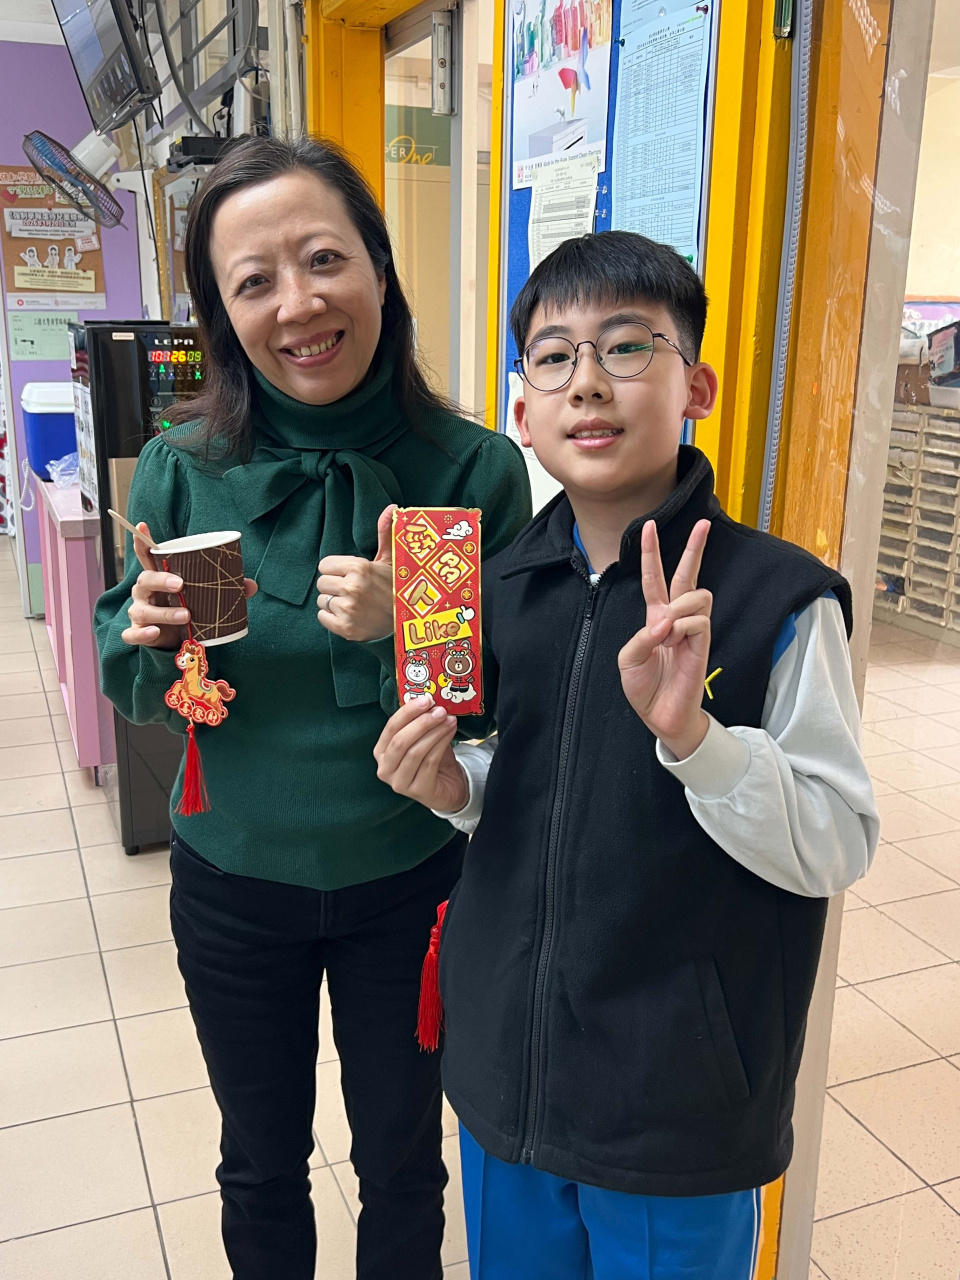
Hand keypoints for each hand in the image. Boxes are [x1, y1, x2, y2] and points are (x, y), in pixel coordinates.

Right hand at [120, 521, 258, 649]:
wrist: (176, 640)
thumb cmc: (187, 609)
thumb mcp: (203, 597)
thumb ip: (224, 589)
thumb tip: (251, 585)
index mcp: (158, 578)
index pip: (147, 556)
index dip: (143, 541)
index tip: (143, 524)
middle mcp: (144, 592)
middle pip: (145, 580)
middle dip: (161, 580)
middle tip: (181, 584)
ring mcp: (139, 613)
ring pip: (143, 609)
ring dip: (164, 612)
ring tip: (186, 615)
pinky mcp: (138, 633)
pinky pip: (133, 634)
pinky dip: (143, 634)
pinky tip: (156, 632)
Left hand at [317, 505, 395, 641]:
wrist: (408, 620)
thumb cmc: (396, 587)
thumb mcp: (391, 558)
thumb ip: (385, 532)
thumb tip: (391, 507)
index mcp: (358, 567)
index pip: (324, 565)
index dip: (336, 570)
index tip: (349, 576)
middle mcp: (352, 587)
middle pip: (322, 583)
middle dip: (334, 587)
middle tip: (352, 591)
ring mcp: (348, 609)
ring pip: (322, 601)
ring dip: (334, 603)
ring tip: (353, 604)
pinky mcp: (346, 628)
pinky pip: (323, 618)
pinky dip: (333, 619)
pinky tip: (349, 616)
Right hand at [374, 696, 469, 812]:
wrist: (447, 787)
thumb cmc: (432, 760)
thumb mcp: (422, 739)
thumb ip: (420, 723)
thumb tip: (430, 700)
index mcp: (381, 752)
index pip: (391, 728)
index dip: (408, 712)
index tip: (426, 700)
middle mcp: (385, 769)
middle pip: (400, 741)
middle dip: (422, 723)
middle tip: (440, 711)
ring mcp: (399, 783)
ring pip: (416, 752)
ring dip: (435, 732)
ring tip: (449, 720)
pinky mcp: (418, 790)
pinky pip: (429, 762)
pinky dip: (441, 744)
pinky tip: (450, 732)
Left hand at [618, 519, 712, 759]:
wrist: (660, 715)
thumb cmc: (644, 687)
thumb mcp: (628, 659)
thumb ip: (642, 636)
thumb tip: (666, 622)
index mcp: (654, 616)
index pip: (654, 578)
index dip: (650, 553)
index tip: (648, 526)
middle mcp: (674, 617)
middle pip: (687, 575)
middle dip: (695, 548)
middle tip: (703, 524)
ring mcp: (691, 629)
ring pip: (697, 595)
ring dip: (679, 606)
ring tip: (667, 630)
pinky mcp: (702, 644)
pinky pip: (699, 621)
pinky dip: (683, 626)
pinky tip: (674, 641)